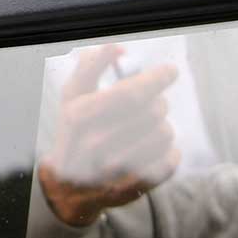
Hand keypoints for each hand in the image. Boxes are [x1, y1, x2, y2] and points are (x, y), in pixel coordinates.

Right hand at [37, 44, 181, 228]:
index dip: (156, 78)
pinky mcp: (131, 189)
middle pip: (152, 110)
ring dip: (164, 126)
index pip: (129, 92)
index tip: (170, 70)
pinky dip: (170, 152)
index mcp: (78, 116)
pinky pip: (169, 161)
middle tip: (156, 102)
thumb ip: (90, 66)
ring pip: (164, 133)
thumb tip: (118, 49)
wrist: (67, 187)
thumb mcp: (72, 97)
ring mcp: (112, 170)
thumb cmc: (75, 132)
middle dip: (160, 100)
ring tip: (151, 129)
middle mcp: (93, 145)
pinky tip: (157, 150)